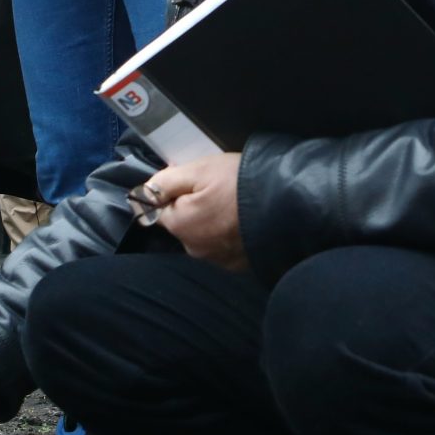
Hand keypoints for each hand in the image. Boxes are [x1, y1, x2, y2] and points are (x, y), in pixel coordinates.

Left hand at [147, 152, 246, 270]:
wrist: (290, 206)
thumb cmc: (241, 183)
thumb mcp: (200, 169)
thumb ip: (166, 181)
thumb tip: (144, 192)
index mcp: (180, 226)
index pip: (158, 210)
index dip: (171, 191)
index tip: (192, 179)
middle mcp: (194, 249)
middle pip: (182, 223)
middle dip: (192, 206)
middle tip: (217, 186)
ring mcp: (218, 260)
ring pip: (203, 235)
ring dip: (210, 221)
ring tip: (233, 203)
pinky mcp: (239, 265)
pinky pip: (224, 246)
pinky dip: (229, 234)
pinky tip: (244, 220)